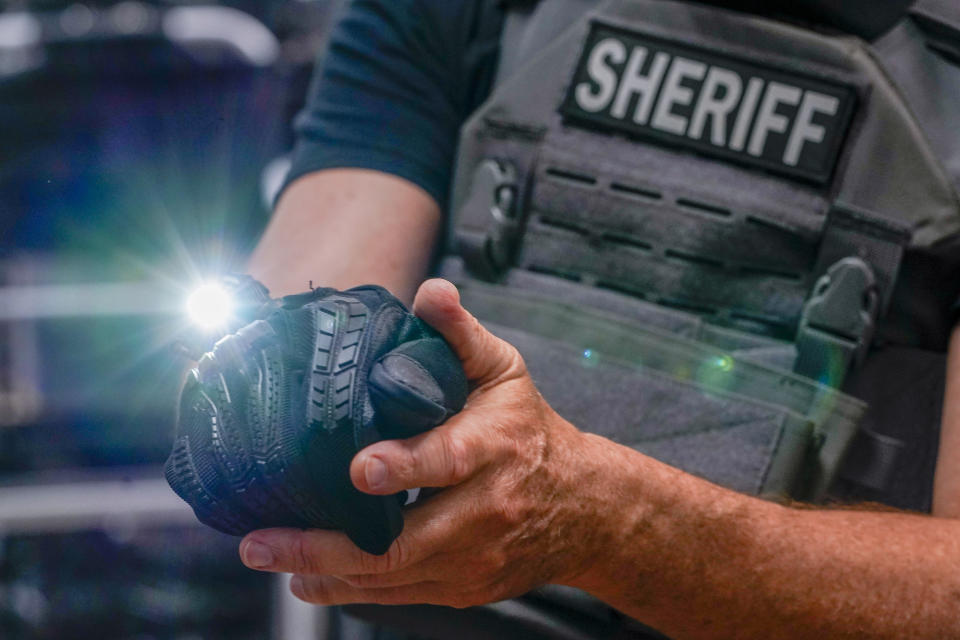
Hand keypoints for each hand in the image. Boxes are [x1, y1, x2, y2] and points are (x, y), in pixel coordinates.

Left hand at [238, 279, 616, 607]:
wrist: (583, 508)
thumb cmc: (531, 431)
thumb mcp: (505, 372)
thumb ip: (461, 334)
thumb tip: (431, 292)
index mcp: (494, 448)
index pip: (446, 460)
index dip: (403, 466)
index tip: (358, 468)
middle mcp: (484, 509)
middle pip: (404, 540)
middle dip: (328, 544)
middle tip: (263, 541)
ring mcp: (473, 557)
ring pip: (392, 576)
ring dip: (325, 572)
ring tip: (268, 556)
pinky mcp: (463, 586)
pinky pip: (400, 595)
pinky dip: (350, 590)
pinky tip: (308, 578)